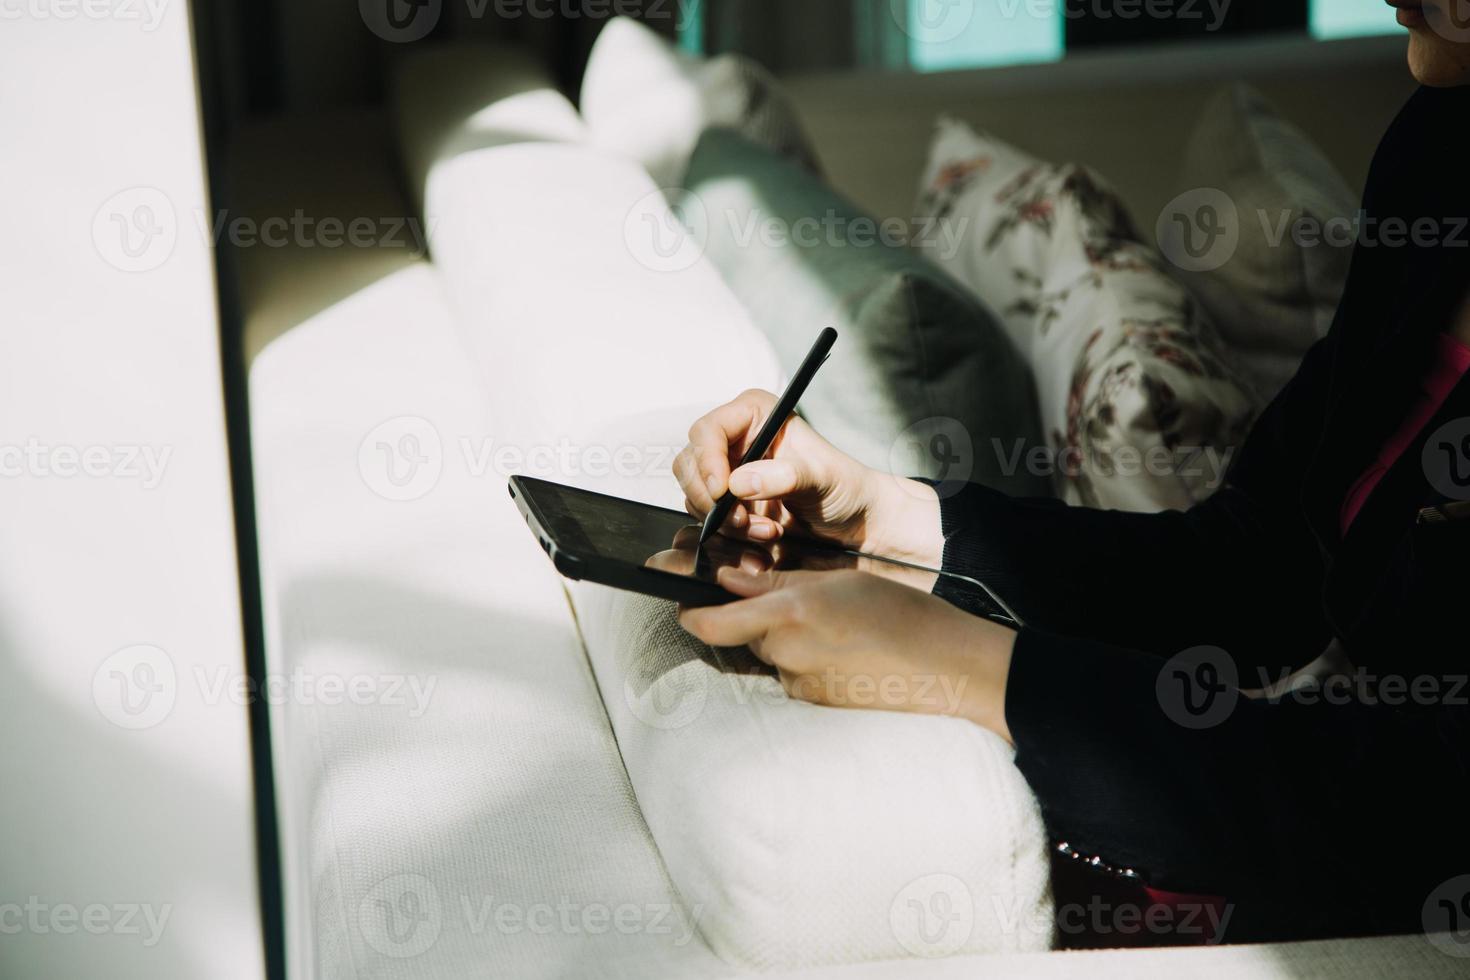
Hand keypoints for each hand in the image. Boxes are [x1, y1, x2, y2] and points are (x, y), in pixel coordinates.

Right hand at [675, 389, 942, 564]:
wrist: (855, 520)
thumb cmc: (845, 487)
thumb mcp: (821, 477)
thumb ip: (784, 476)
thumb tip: (740, 483)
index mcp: (755, 414)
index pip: (708, 431)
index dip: (707, 461)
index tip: (721, 491)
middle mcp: (736, 437)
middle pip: (690, 462)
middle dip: (711, 497)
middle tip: (739, 519)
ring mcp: (729, 470)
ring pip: (695, 493)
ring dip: (724, 519)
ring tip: (766, 530)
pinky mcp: (728, 501)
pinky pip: (708, 517)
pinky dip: (730, 531)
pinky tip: (764, 534)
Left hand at [679, 566, 1016, 740]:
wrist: (948, 667)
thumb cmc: (902, 614)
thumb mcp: (839, 580)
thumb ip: (779, 581)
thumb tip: (731, 580)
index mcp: (787, 613)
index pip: (711, 621)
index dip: (690, 611)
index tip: (681, 601)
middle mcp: (786, 654)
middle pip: (745, 636)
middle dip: (760, 620)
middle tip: (805, 605)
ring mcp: (801, 685)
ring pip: (774, 655)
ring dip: (790, 640)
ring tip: (841, 628)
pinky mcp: (818, 706)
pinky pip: (798, 677)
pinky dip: (812, 662)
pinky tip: (849, 652)